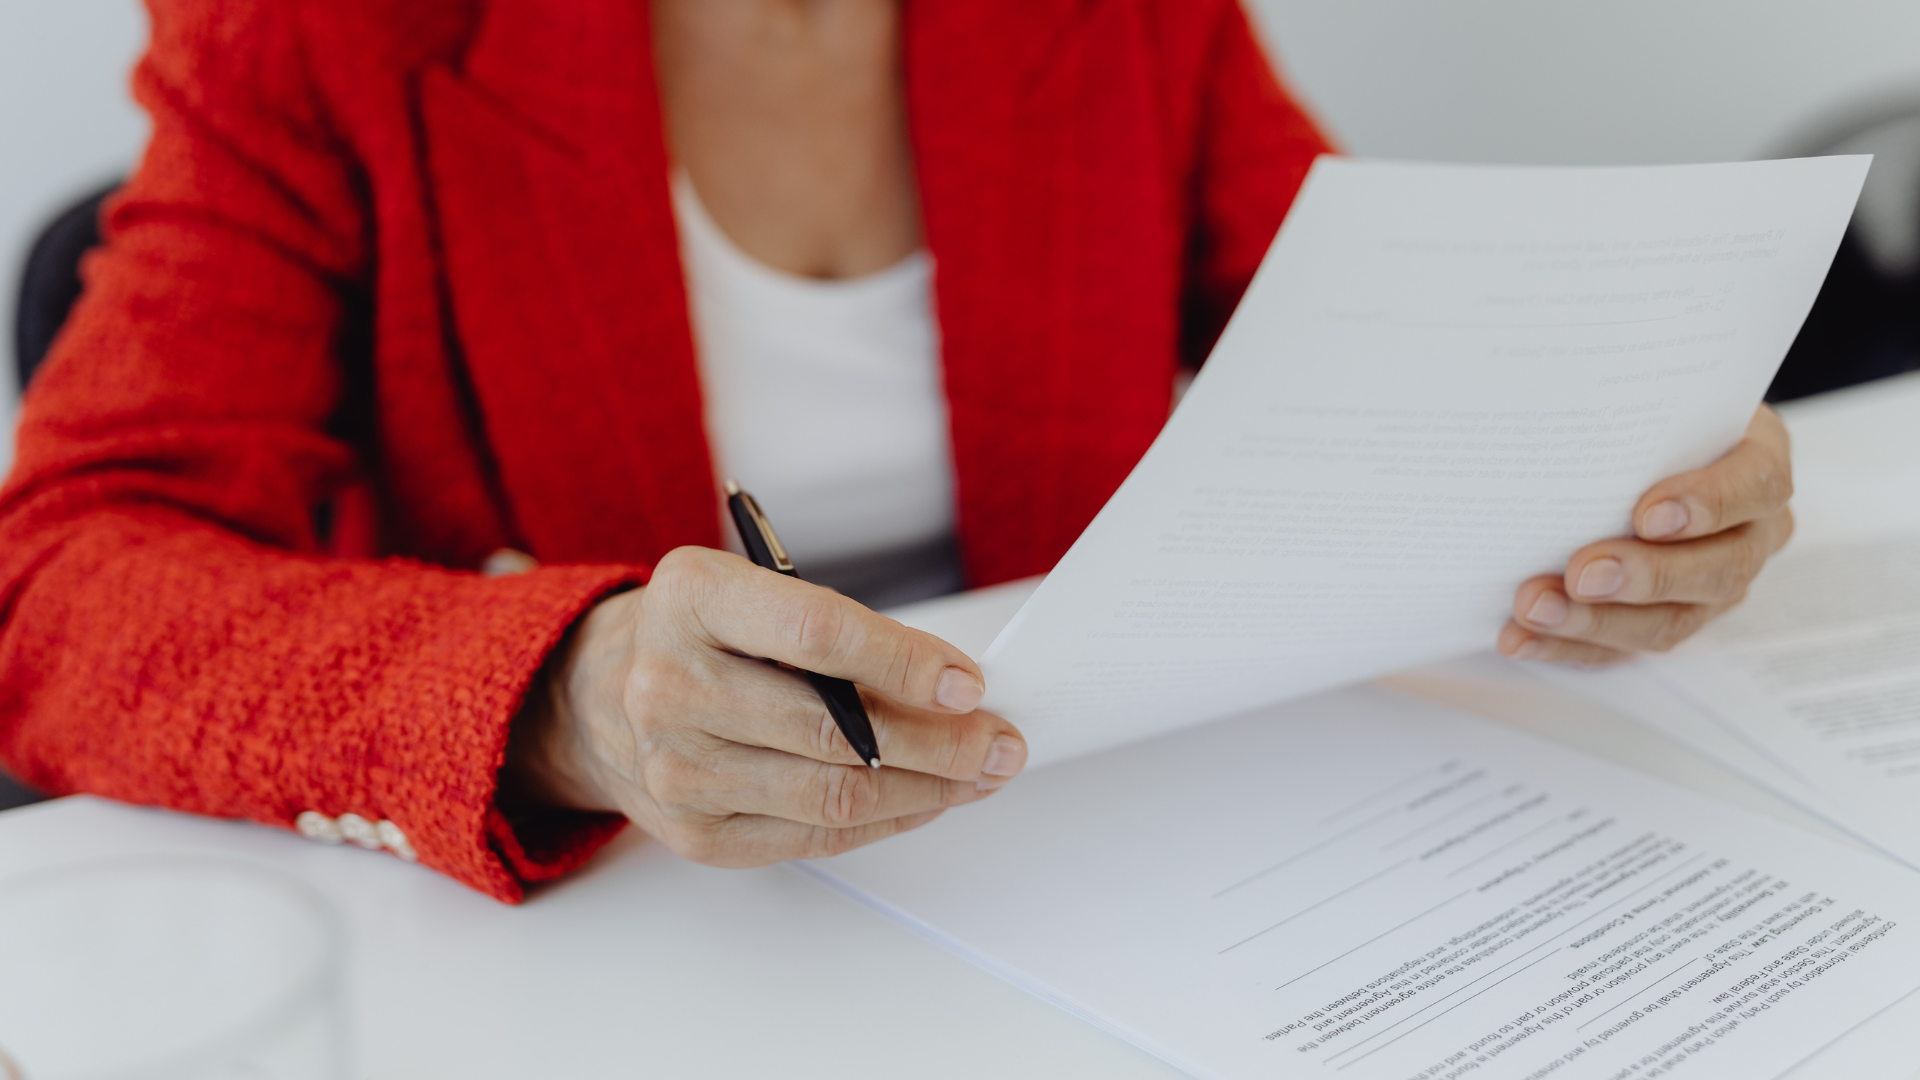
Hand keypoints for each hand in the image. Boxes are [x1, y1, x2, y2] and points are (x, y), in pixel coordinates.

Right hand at [504, 547, 1026, 865]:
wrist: (594, 696)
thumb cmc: (698, 635)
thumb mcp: (752, 592)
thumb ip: (838, 631)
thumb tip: (949, 687)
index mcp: (690, 599)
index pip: (815, 634)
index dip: (903, 663)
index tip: (966, 683)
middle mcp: (669, 684)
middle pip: (834, 731)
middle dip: (939, 741)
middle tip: (998, 740)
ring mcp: (676, 768)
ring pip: (833, 795)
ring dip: (927, 789)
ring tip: (979, 773)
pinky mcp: (694, 832)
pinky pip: (814, 837)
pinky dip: (886, 821)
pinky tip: (926, 800)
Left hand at [1498, 404, 1794, 664]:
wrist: (1651, 441)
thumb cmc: (1653, 414)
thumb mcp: (1657, 390)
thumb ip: (1633, 396)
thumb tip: (1564, 376)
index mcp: (1759, 463)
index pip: (1755, 486)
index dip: (1708, 504)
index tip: (1648, 514)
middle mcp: (1750, 533)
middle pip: (1718, 569)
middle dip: (1644, 576)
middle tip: (1580, 573)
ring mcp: (1712, 585)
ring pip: (1671, 620)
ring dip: (1596, 622)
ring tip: (1534, 609)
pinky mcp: (1666, 618)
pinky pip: (1623, 647)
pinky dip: (1567, 645)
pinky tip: (1521, 638)